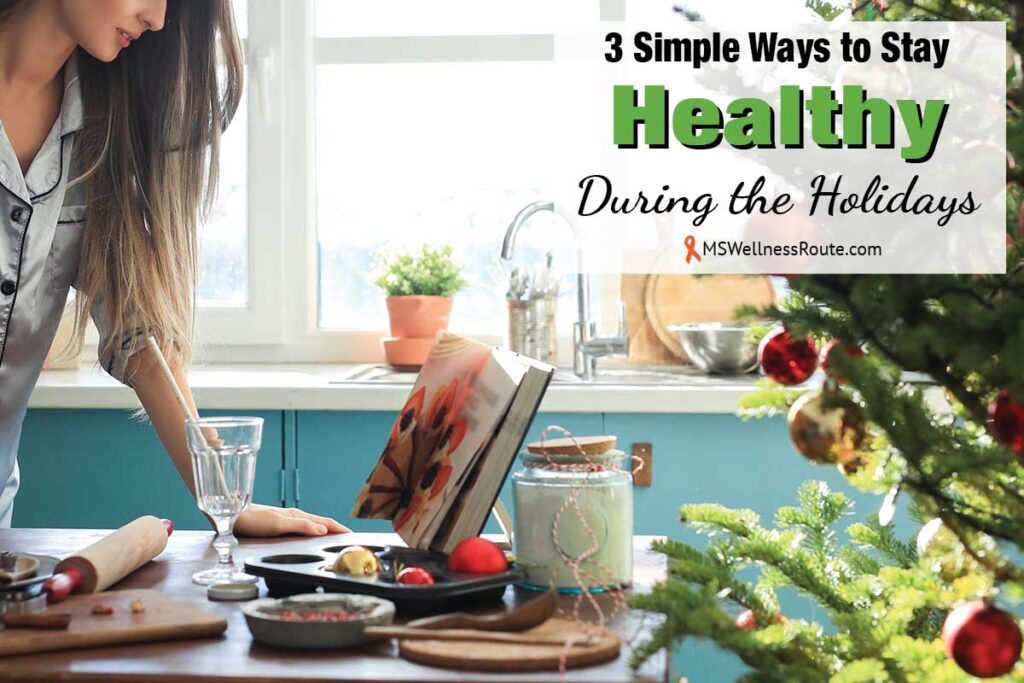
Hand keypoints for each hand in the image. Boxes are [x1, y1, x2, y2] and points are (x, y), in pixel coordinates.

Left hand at [234, 504, 349, 536]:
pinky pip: (303, 528)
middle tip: (350, 538)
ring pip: (313, 525)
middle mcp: (294, 516)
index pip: (325, 522)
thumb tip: (323, 530)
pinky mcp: (279, 524)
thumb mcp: (277, 525)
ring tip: (335, 538)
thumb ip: (300, 527)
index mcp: (297, 515)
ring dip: (326, 530)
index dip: (340, 528)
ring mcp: (287, 519)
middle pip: (321, 522)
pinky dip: (314, 532)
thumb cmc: (251, 520)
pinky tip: (311, 536)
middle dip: (337, 529)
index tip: (353, 535)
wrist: (231, 515)